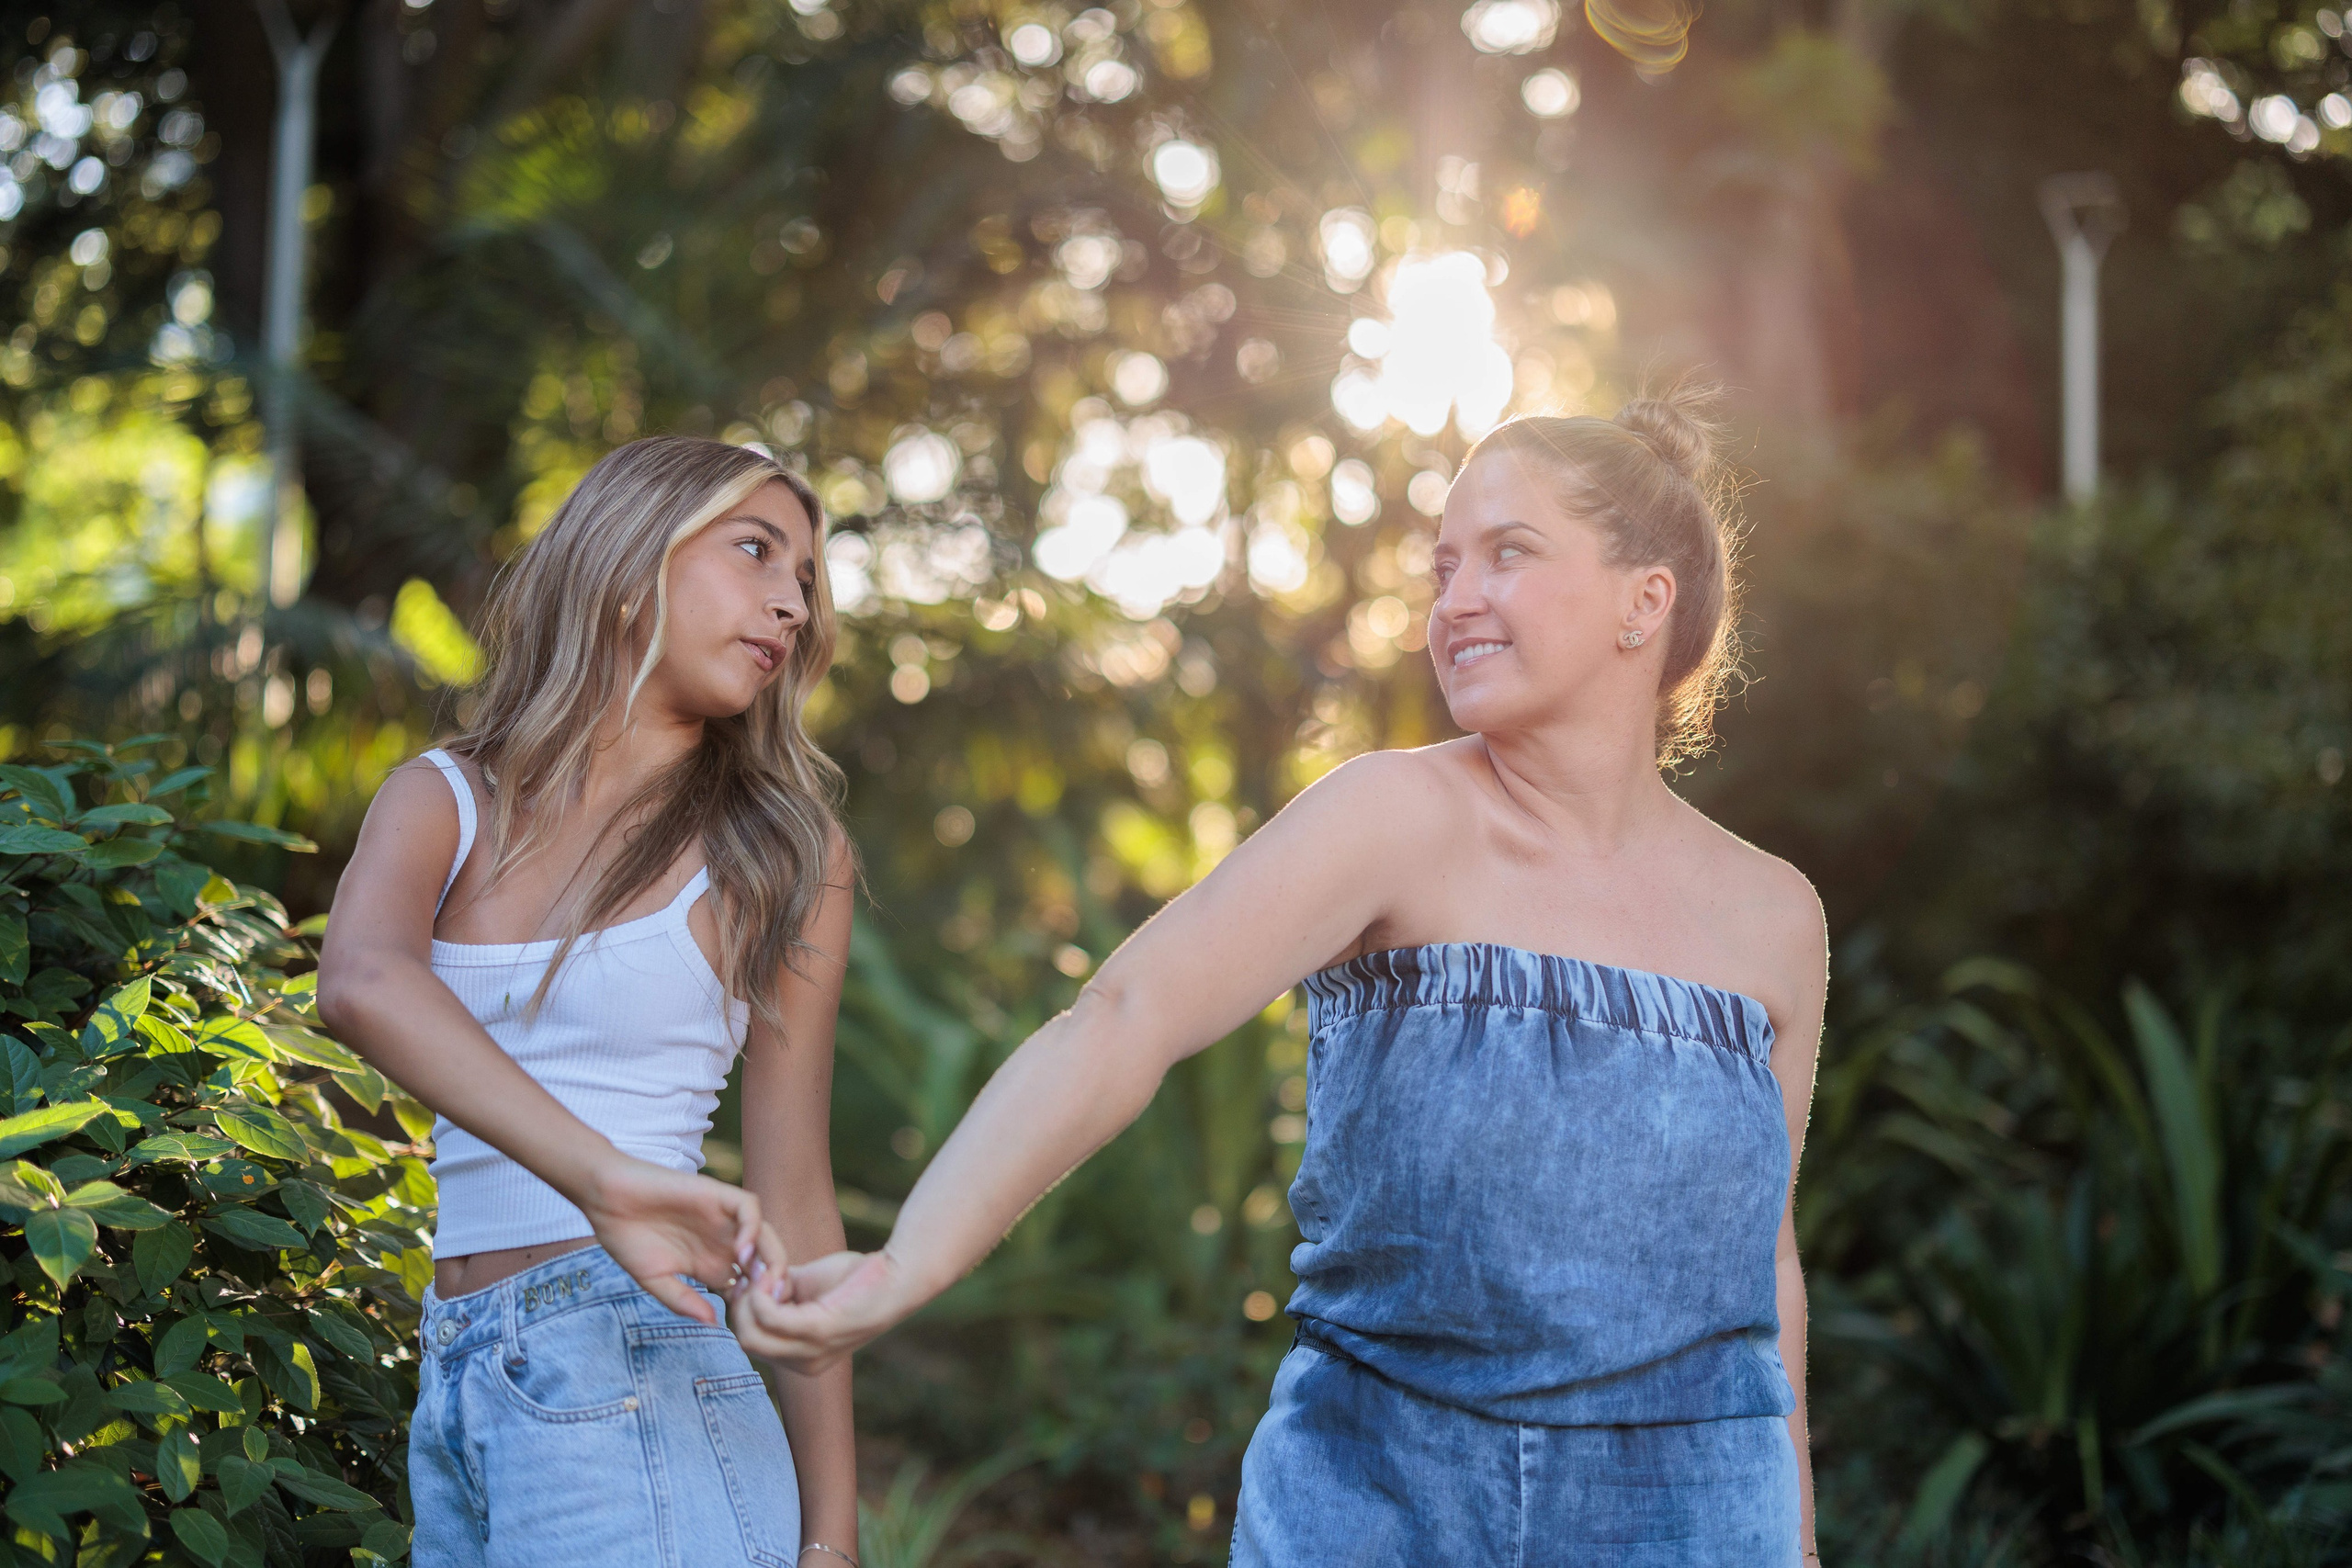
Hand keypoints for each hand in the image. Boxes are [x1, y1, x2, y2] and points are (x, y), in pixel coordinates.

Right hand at [577, 1154, 785, 1323]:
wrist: (606, 1199)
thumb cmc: (626, 1238)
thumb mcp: (654, 1279)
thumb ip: (682, 1300)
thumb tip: (713, 1323)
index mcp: (711, 1265)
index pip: (750, 1286)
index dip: (758, 1304)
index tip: (755, 1324)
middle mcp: (723, 1242)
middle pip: (766, 1262)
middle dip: (774, 1284)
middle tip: (769, 1305)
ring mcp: (723, 1218)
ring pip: (766, 1235)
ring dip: (771, 1258)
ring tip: (761, 1282)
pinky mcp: (718, 1195)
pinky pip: (749, 1208)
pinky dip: (753, 1228)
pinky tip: (741, 1252)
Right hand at [729, 1248, 909, 1372]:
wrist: (898, 1276)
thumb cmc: (857, 1278)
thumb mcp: (807, 1287)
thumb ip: (777, 1290)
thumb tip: (746, 1283)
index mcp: (803, 1359)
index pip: (753, 1344)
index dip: (744, 1310)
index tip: (751, 1280)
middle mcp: (807, 1365)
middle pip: (746, 1343)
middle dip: (740, 1307)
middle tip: (754, 1276)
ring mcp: (813, 1352)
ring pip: (751, 1335)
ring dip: (749, 1300)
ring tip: (767, 1275)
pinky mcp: (820, 1331)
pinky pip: (770, 1318)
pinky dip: (763, 1294)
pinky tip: (777, 1275)